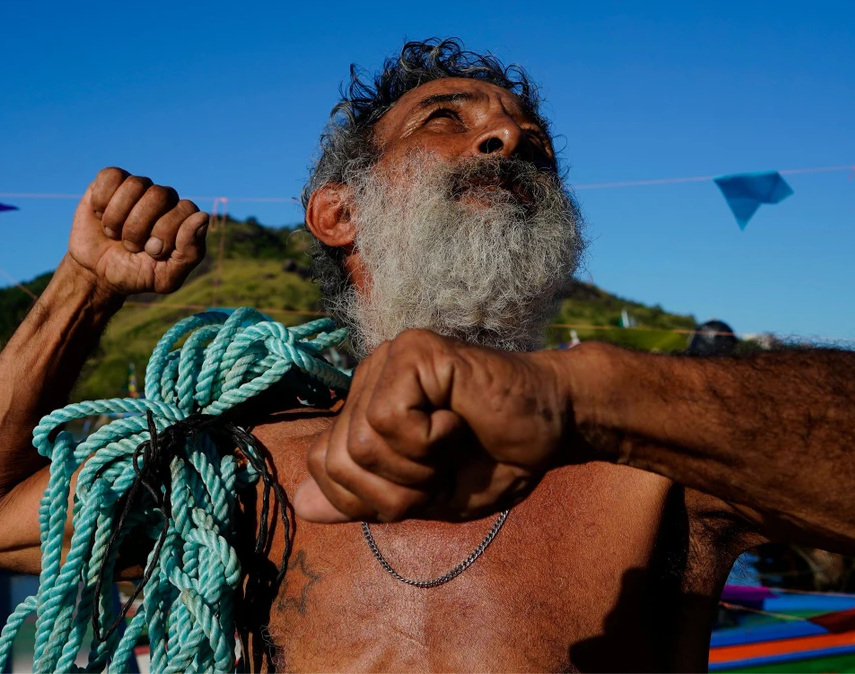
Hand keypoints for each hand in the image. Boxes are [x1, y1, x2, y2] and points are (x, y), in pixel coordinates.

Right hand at [69, 167, 208, 297]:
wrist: (97, 273)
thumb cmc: (135, 274)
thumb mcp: (164, 277)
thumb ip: (190, 252)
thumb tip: (203, 217)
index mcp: (183, 217)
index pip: (185, 210)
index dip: (164, 234)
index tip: (153, 253)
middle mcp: (164, 198)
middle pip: (159, 195)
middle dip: (138, 228)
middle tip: (131, 246)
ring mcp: (138, 187)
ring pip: (134, 185)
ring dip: (117, 219)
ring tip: (114, 233)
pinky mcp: (112, 180)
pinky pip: (111, 177)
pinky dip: (101, 202)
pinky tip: (101, 216)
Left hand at [294, 329, 577, 522]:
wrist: (555, 429)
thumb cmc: (493, 459)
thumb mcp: (420, 496)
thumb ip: (361, 498)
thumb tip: (299, 503)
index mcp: (364, 405)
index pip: (322, 466)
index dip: (370, 498)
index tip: (423, 483)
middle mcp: (369, 376)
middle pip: (337, 460)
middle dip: (395, 488)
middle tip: (441, 466)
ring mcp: (389, 358)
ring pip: (362, 444)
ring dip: (416, 465)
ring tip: (452, 442)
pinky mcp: (414, 351)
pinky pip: (388, 420)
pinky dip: (428, 441)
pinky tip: (456, 420)